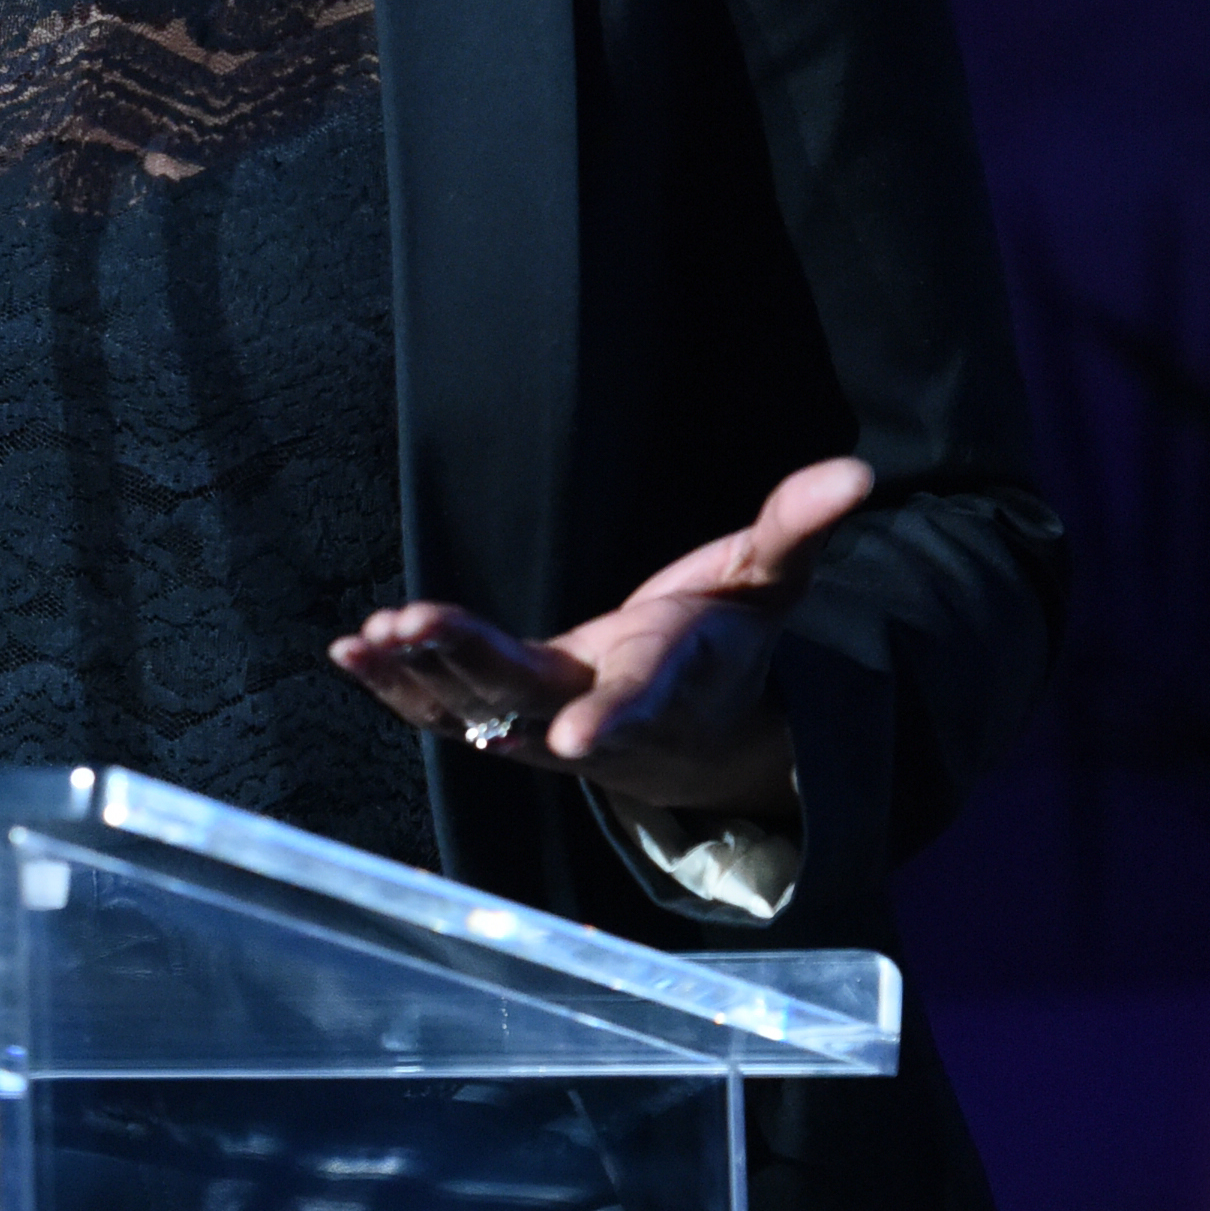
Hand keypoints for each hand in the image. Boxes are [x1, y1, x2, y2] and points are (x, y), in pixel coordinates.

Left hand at [327, 456, 873, 830]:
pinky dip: (397, 689)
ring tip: (371, 637)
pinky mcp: (507, 722)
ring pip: (475, 710)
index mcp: (667, 683)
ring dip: (419, 676)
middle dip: (470, 667)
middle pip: (528, 700)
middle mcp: (599, 715)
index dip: (607, 719)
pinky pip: (444, 713)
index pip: (638, 704)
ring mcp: (545, 726)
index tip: (573, 738)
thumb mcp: (771, 581)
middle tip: (415, 628)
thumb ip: (800, 527)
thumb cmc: (731, 642)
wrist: (699, 729)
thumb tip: (858, 473)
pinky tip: (351, 653)